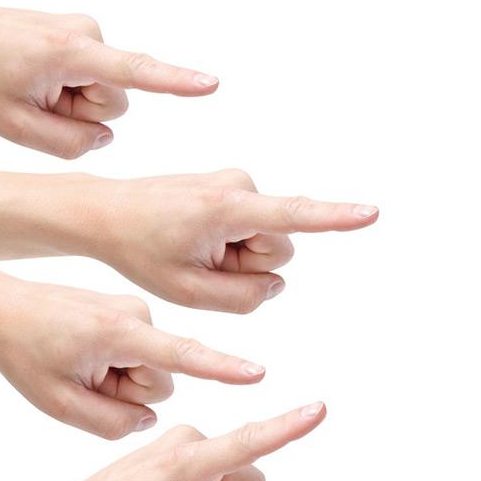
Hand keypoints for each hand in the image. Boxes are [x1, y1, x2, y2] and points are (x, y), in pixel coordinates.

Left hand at [0, 6, 217, 158]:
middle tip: (37, 101)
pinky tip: (35, 75)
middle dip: (81, 109)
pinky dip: (66, 84)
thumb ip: (73, 144)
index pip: (135, 72)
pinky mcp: (79, 30)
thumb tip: (105, 136)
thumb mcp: (16, 127)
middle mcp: (86, 33)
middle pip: (114, 98)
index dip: (176, 82)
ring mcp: (83, 29)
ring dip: (72, 98)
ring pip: (103, 88)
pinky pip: (90, 74)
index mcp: (70, 53)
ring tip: (32, 86)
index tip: (211, 84)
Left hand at [0, 270, 265, 439]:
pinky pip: (143, 349)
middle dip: (131, 388)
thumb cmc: (26, 350)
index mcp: (122, 335)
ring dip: (123, 375)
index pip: (185, 356)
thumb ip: (112, 422)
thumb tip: (149, 418)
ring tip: (81, 362)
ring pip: (153, 365)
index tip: (257, 374)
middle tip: (85, 379)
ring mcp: (138, 309)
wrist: (4, 305)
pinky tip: (85, 350)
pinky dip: (119, 359)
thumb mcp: (57, 403)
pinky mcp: (135, 309)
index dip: (223, 368)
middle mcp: (140, 315)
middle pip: (162, 377)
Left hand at [85, 168, 378, 312]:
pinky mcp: (236, 187)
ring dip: (236, 257)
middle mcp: (241, 186)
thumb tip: (276, 282)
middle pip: (277, 248)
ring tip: (193, 248)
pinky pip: (253, 230)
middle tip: (198, 262)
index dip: (336, 219)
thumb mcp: (186, 291)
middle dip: (247, 265)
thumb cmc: (141, 251)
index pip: (295, 217)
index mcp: (228, 209)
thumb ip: (244, 297)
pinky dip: (230, 244)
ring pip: (266, 241)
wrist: (108, 212)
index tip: (371, 213)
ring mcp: (239, 183)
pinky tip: (196, 238)